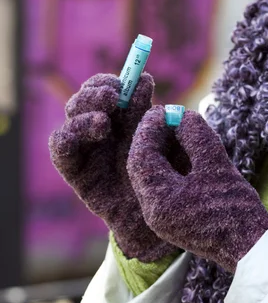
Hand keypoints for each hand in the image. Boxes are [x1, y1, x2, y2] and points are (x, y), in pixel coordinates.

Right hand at [49, 73, 177, 261]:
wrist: (163, 223)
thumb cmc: (170, 180)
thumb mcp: (168, 144)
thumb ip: (154, 113)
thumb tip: (144, 79)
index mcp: (125, 121)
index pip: (110, 89)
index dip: (116, 80)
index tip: (138, 80)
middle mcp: (103, 132)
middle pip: (87, 97)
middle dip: (98, 90)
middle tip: (116, 96)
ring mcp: (88, 151)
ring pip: (72, 116)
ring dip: (84, 109)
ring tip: (105, 120)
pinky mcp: (77, 173)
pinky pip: (62, 150)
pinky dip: (69, 135)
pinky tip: (94, 131)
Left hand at [127, 106, 267, 272]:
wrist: (251, 247)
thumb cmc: (235, 208)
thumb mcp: (216, 164)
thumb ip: (196, 136)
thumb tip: (181, 115)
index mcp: (158, 201)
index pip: (141, 158)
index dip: (148, 130)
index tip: (161, 110)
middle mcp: (152, 212)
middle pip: (141, 167)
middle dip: (152, 139)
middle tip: (166, 117)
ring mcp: (161, 218)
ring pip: (150, 176)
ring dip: (159, 151)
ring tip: (175, 129)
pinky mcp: (171, 219)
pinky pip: (161, 186)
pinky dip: (168, 165)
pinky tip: (182, 150)